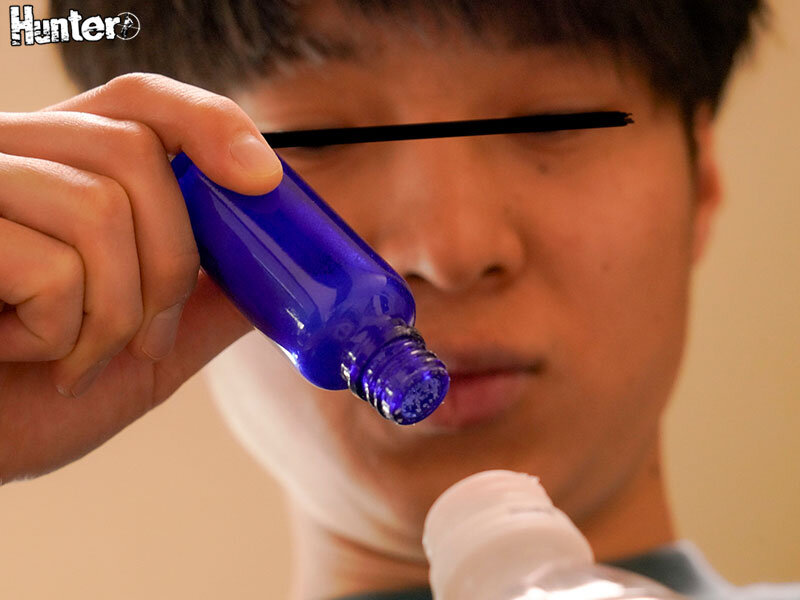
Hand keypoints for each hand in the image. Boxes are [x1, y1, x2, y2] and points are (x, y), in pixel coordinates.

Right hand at [0, 73, 282, 482]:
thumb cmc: (30, 400)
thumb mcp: (140, 352)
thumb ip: (202, 307)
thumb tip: (280, 275)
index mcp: (59, 172)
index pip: (140, 101)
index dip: (210, 124)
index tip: (264, 180)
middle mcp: (8, 157)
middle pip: (133, 150)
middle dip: (169, 264)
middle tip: (149, 339)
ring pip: (98, 208)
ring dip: (112, 316)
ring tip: (75, 361)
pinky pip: (49, 266)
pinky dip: (56, 336)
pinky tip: (17, 355)